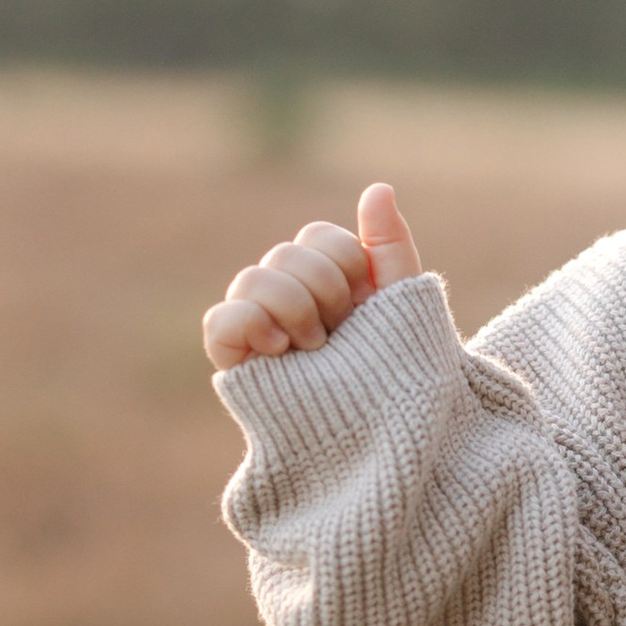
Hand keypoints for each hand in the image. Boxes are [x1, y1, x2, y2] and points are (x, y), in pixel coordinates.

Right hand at [202, 182, 422, 370]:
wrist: (394, 437)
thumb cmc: (405, 376)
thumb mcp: (405, 308)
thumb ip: (390, 247)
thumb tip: (377, 187)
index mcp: (330, 285)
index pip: (318, 237)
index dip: (348, 261)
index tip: (367, 302)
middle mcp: (290, 301)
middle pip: (286, 254)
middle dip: (326, 290)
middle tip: (342, 334)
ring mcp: (261, 331)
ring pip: (252, 279)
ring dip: (294, 308)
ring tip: (317, 349)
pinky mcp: (239, 365)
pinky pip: (220, 322)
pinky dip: (250, 325)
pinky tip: (282, 349)